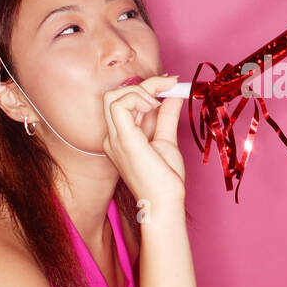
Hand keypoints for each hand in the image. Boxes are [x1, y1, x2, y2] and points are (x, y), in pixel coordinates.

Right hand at [100, 75, 186, 206]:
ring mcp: (114, 138)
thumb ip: (166, 117)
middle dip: (144, 84)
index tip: (172, 84)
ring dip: (141, 89)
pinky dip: (137, 98)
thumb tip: (174, 96)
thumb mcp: (166, 140)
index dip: (147, 87)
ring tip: (161, 100)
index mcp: (120, 137)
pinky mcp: (122, 139)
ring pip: (113, 96)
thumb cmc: (164, 180)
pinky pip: (119, 105)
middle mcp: (112, 137)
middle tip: (169, 85)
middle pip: (115, 95)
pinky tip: (154, 106)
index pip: (124, 101)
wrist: (164, 202)